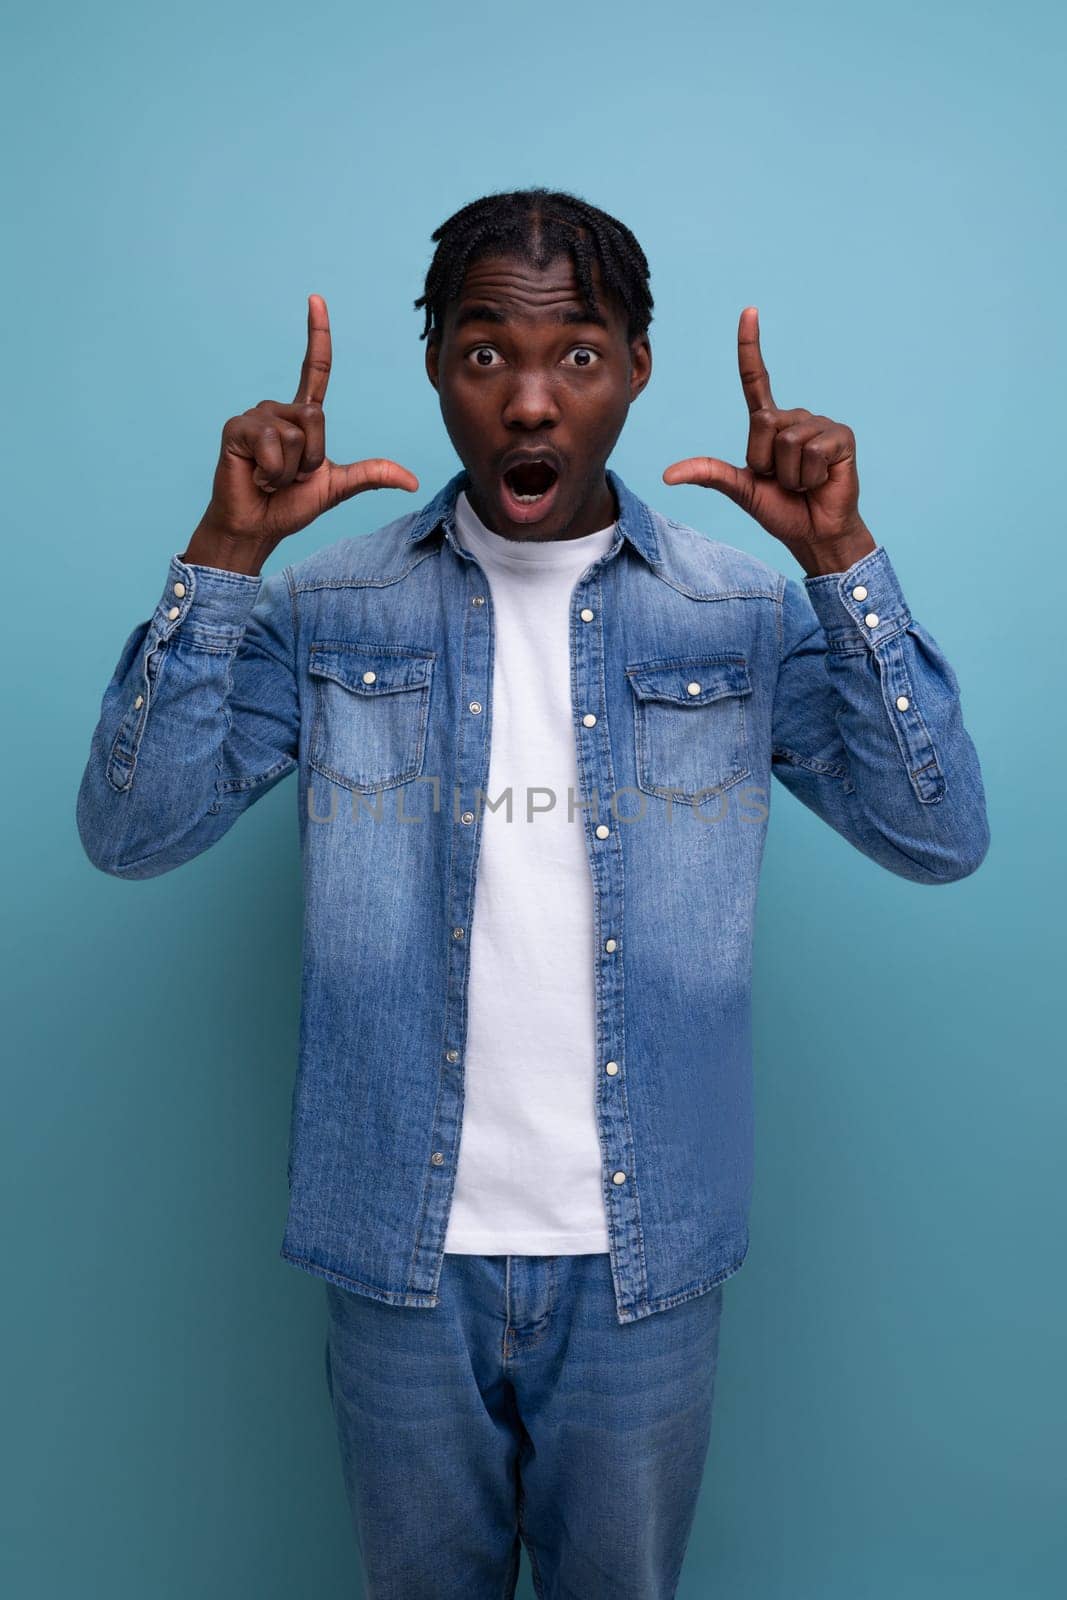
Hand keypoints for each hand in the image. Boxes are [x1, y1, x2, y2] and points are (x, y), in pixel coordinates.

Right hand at [191, 294, 418, 555]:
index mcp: (303, 416)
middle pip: (316, 419)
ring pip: (296, 434)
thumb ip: (371, 475)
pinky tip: (257, 476)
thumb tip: (413, 482)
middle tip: (290, 476)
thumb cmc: (290, 506)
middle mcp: (279, 409)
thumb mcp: (337, 487)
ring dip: (291, 469)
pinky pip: (273, 444)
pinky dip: (272, 471)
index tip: (316, 299)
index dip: (317, 334)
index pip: (315, 367)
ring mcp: (257, 416)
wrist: (257, 528)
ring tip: (272, 477)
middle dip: (312, 458)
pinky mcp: (237, 429)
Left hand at [662, 308, 873, 569]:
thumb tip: (667, 475)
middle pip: (763, 424)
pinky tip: (821, 481)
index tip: (749, 311)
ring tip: (803, 483)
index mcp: (769, 425)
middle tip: (782, 480)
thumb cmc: (781, 511)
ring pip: (787, 441)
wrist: (815, 534)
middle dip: (765, 462)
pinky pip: (811, 450)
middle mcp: (794, 417)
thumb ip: (709, 474)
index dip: (750, 347)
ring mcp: (820, 424)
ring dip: (789, 474)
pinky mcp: (841, 437)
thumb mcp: (740, 489)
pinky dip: (810, 475)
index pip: (756, 378)